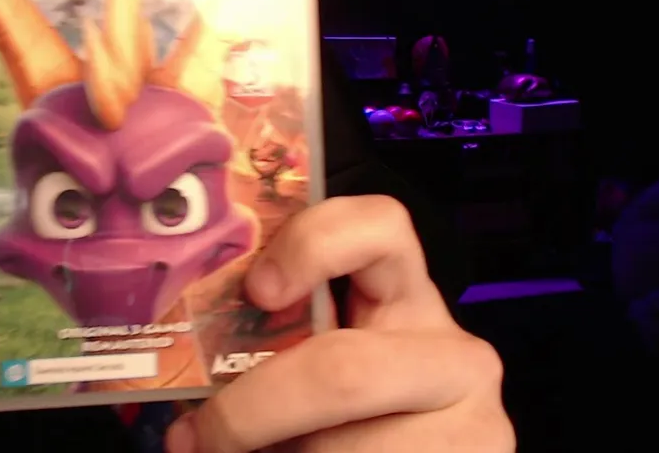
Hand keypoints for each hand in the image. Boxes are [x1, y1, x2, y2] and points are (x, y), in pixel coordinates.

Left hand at [165, 195, 513, 452]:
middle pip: (342, 370)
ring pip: (346, 446)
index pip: (381, 228)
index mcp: (404, 302)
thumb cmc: (341, 425)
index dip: (314, 244)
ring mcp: (472, 421)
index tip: (255, 289)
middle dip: (252, 411)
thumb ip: (272, 355)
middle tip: (199, 436)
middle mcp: (450, 353)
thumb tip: (186, 379)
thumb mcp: (310, 378)